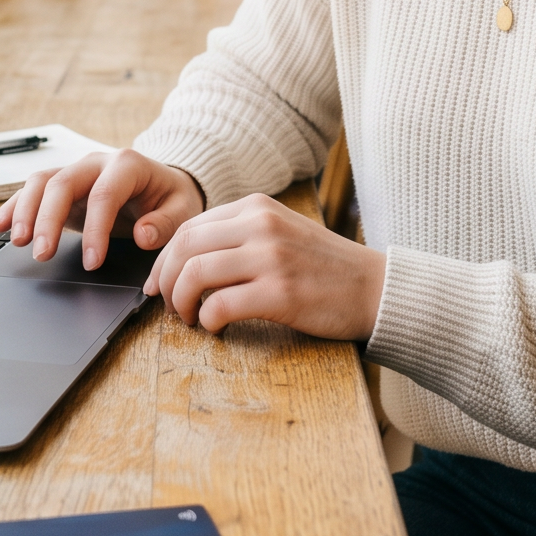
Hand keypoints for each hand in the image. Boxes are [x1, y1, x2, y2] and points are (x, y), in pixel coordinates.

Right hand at [0, 147, 205, 270]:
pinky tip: (0, 226)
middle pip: (62, 184)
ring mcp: (76, 172)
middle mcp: (96, 163)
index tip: (91, 263)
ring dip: (25, 212)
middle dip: (48, 220)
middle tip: (42, 254)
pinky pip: (32, 190)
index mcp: (128, 165)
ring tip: (18, 242)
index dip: (95, 229)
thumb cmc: (171, 199)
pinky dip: (15, 207)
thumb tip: (143, 235)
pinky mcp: (62, 186)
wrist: (163, 185)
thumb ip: (165, 223)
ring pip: (41, 182)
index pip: (104, 195)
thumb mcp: (183, 210)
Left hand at [145, 193, 386, 338]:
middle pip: (184, 247)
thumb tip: (186, 260)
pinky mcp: (280, 293)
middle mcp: (261, 225)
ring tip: (189, 319)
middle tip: (170, 306)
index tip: (159, 284)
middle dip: (167, 281)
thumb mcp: (282, 232)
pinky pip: (219, 305)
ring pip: (195, 274)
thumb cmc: (325, 268)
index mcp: (257, 207)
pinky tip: (215, 328)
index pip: (189, 227)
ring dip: (181, 303)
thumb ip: (240, 235)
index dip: (165, 259)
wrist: (375, 289)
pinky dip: (207, 321)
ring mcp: (271, 258)